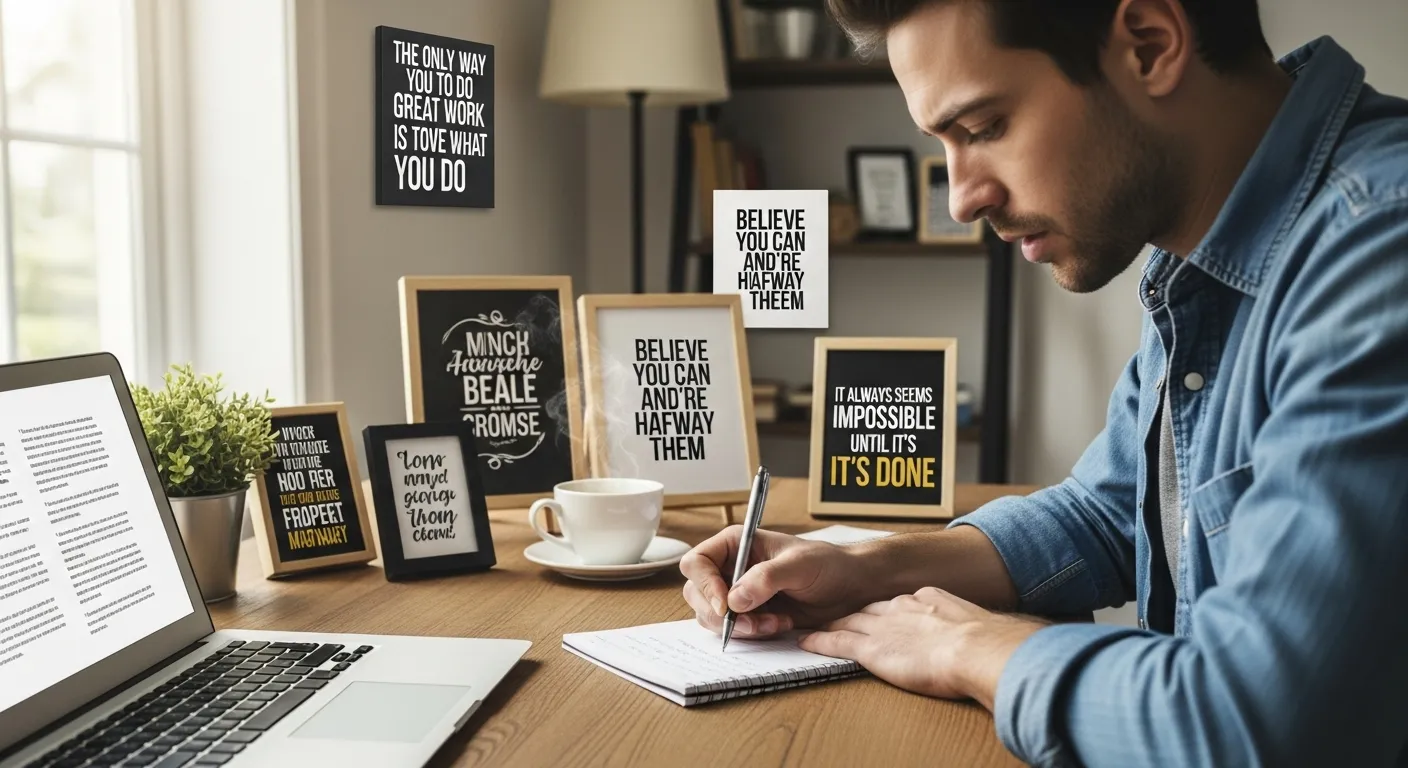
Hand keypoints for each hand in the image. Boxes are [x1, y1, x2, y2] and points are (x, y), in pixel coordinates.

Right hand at [679, 526, 874, 638]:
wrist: (848, 587)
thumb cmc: (827, 564)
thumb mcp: (799, 565)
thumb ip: (766, 578)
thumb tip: (735, 598)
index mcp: (735, 544)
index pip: (697, 562)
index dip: (705, 584)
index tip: (726, 606)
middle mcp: (730, 568)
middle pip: (697, 593)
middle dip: (722, 614)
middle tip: (753, 623)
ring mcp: (736, 593)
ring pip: (711, 616)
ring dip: (739, 627)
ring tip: (774, 623)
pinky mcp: (748, 615)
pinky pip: (732, 631)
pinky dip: (750, 634)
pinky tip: (778, 626)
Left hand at [798, 586, 1045, 709]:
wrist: (975, 648)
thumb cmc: (985, 642)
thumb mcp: (976, 623)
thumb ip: (969, 625)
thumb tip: (980, 634)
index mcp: (926, 599)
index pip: (899, 603)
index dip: (886, 610)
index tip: (880, 612)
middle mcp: (900, 608)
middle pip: (868, 608)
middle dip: (852, 611)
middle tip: (835, 611)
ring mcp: (883, 627)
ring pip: (848, 622)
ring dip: (829, 623)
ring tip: (812, 624)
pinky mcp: (871, 649)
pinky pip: (837, 642)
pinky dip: (819, 640)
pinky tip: (806, 641)